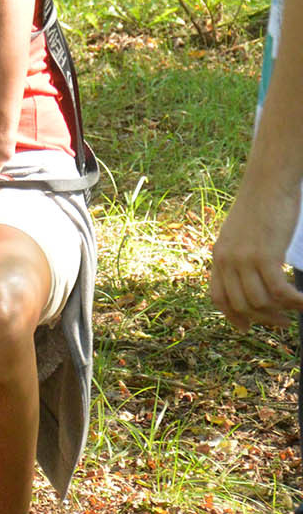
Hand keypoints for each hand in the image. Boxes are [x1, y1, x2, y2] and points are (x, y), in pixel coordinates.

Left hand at [209, 185, 302, 327]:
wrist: (267, 184)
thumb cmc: (260, 207)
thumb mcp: (240, 234)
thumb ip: (239, 255)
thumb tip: (248, 276)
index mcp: (219, 256)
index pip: (218, 297)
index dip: (232, 316)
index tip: (245, 328)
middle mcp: (226, 261)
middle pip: (241, 304)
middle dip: (262, 319)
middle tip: (282, 323)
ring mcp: (244, 259)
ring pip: (259, 302)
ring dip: (280, 312)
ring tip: (295, 311)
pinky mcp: (264, 256)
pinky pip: (279, 291)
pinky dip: (293, 302)